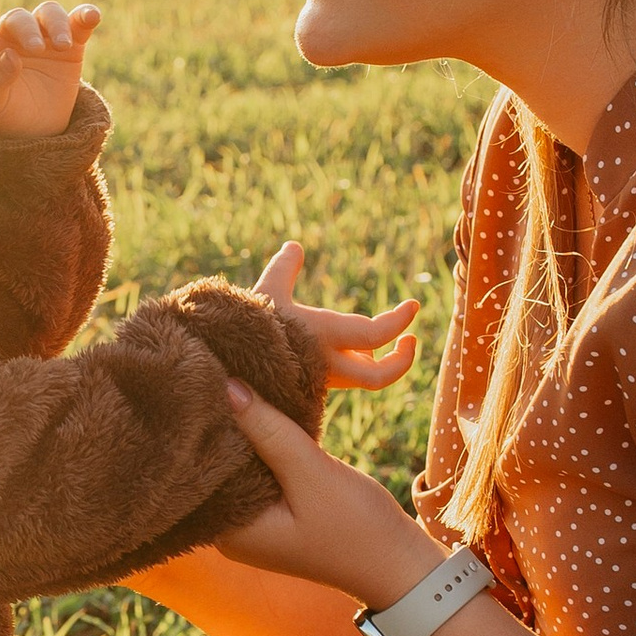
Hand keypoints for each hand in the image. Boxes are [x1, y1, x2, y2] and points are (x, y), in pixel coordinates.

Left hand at [0, 0, 101, 136]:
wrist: (36, 129)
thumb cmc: (4, 112)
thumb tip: (10, 56)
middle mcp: (12, 36)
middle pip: (19, 19)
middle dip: (28, 30)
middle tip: (36, 49)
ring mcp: (43, 37)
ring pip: (48, 13)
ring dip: (57, 24)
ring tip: (64, 46)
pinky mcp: (71, 45)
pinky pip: (79, 23)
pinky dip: (86, 16)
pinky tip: (93, 16)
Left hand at [214, 381, 446, 604]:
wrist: (400, 566)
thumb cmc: (358, 529)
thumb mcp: (311, 474)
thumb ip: (269, 431)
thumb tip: (227, 388)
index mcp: (230, 531)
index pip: (202, 467)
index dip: (206, 425)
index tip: (206, 381)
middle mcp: (232, 531)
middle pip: (218, 466)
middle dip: (226, 425)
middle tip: (221, 373)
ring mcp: (254, 523)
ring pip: (241, 465)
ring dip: (247, 432)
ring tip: (241, 383)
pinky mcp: (276, 513)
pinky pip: (261, 472)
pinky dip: (265, 446)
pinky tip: (266, 412)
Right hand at [254, 240, 418, 391]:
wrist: (221, 366)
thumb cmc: (241, 326)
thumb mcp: (265, 292)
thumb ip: (284, 269)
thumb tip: (295, 246)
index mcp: (322, 334)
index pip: (376, 333)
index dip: (400, 321)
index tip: (414, 305)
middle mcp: (325, 364)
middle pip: (378, 377)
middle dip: (401, 360)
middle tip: (410, 339)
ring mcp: (318, 381)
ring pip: (362, 378)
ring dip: (375, 360)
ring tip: (375, 345)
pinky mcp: (310, 389)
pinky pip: (343, 379)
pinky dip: (352, 364)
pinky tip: (347, 352)